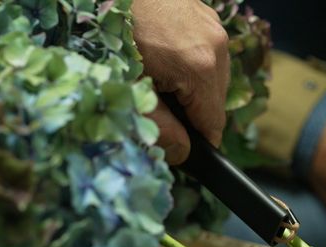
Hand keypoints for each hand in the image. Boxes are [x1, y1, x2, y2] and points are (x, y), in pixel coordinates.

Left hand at [132, 0, 229, 164]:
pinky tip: (160, 56)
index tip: (178, 148)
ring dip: (190, 86)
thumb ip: (158, 128)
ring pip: (212, 76)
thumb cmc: (110, 35)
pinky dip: (188, 62)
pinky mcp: (203, 13)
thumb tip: (182, 153)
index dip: (197, 142)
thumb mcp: (129, 89)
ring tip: (155, 78)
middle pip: (215, 100)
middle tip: (155, 108)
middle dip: (190, 112)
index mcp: (200, 68)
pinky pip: (206, 52)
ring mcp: (212, 26)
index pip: (214, 123)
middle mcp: (216, 45)